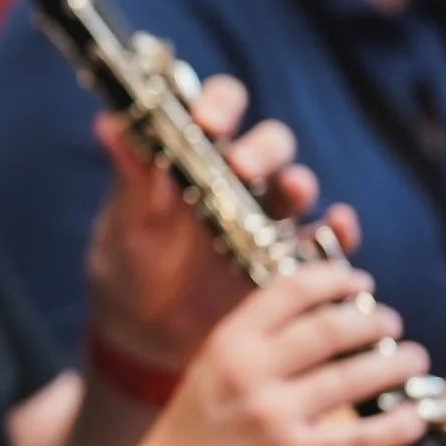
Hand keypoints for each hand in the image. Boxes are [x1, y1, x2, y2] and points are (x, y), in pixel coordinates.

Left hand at [83, 74, 357, 372]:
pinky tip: (338, 227)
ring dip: (299, 184)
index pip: (219, 109)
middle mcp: (237, 182)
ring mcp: (266, 221)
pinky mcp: (287, 264)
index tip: (205, 122)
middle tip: (240, 165)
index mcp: (194, 160)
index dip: (220, 104)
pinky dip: (338, 232)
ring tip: (292, 189)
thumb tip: (107, 123)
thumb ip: (129, 178)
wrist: (142, 340)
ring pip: (297, 187)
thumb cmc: (127, 271)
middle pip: (270, 143)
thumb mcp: (125, 227)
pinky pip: (325, 242)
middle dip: (261, 148)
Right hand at [134, 260, 434, 445]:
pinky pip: (361, 437)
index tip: (358, 281)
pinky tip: (415, 418)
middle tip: (391, 322)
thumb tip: (320, 322)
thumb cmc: (187, 442)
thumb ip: (254, 348)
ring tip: (413, 359)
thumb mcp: (208, 376)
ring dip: (396, 364)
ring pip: (355, 377)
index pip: (289, 291)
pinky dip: (397, 425)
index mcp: (225, 345)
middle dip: (374, 320)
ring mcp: (272, 417)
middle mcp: (249, 373)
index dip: (334, 279)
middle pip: (331, 328)